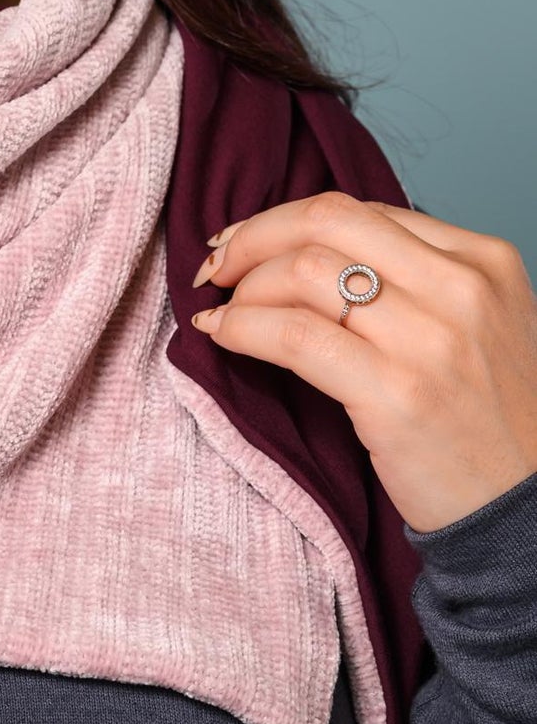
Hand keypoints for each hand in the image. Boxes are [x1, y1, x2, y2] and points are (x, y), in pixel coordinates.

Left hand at [188, 193, 536, 533]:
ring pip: (303, 272)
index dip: (287, 222)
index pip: (359, 210)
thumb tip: (306, 248)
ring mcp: (431, 340)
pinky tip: (222, 335)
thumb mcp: (479, 323)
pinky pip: (294, 336)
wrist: (528, 513)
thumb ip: (414, 276)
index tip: (248, 242)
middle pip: (326, 221)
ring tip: (224, 311)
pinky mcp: (397, 394)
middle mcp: (462, 288)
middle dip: (253, 236)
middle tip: (217, 265)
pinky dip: (242, 328)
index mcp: (483, 260)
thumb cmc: (490, 420)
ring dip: (244, 288)